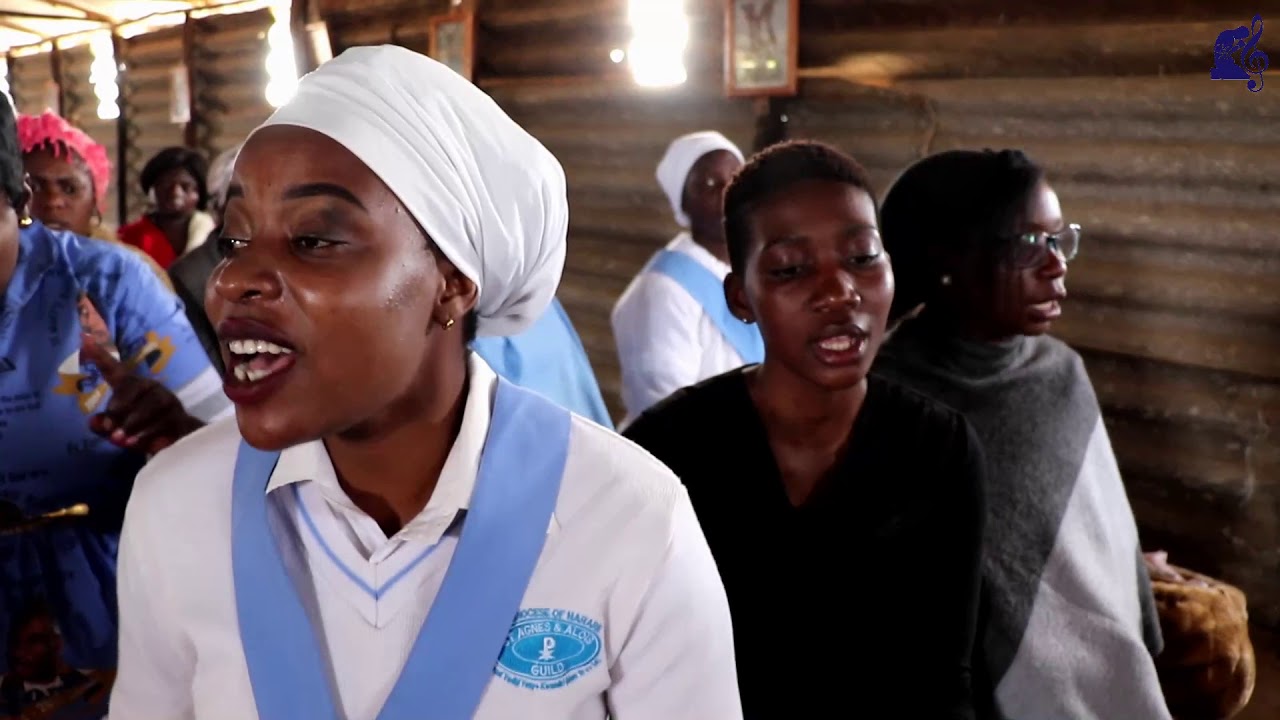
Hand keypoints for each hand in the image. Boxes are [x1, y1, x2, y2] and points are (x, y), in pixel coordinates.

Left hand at [81, 333, 202, 454]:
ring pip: (150, 405)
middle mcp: (151, 387)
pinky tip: (137, 444)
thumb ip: (104, 426)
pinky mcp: (179, 415)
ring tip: (120, 440)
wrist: (179, 440)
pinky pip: (164, 421)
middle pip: (133, 388)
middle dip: (119, 408)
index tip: (84, 340)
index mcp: (133, 387)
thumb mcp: (120, 429)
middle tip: (107, 428)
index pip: (115, 370)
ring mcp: (167, 400)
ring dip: (133, 423)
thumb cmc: (143, 429)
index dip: (100, 356)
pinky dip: (148, 432)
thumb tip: (94, 422)